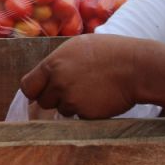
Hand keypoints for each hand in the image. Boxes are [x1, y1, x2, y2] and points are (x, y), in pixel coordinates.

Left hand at [19, 34, 164, 118]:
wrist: (137, 67)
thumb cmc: (110, 52)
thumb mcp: (78, 47)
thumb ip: (58, 62)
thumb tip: (45, 76)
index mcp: (53, 64)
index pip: (28, 85)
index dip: (35, 90)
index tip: (41, 92)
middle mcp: (58, 82)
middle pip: (43, 101)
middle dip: (54, 99)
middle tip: (73, 90)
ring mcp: (71, 99)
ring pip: (62, 110)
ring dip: (72, 105)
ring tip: (91, 90)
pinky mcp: (84, 113)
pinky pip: (78, 116)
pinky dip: (86, 111)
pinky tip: (99, 98)